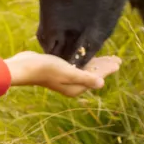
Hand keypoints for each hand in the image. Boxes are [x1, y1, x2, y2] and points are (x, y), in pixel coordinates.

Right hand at [4, 51, 121, 97]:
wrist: (25, 67)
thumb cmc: (46, 69)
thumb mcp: (68, 72)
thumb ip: (85, 78)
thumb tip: (102, 84)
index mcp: (76, 88)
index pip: (96, 77)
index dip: (108, 69)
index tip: (118, 62)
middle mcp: (72, 84)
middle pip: (93, 74)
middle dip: (105, 66)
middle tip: (117, 59)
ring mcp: (65, 77)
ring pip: (85, 69)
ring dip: (96, 63)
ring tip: (107, 58)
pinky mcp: (59, 69)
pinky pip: (77, 65)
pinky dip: (85, 60)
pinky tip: (87, 56)